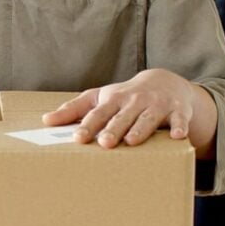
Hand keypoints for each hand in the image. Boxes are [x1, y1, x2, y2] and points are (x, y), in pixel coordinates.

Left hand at [42, 69, 216, 157]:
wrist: (165, 82)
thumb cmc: (126, 96)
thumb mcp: (100, 98)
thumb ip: (74, 109)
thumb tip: (45, 121)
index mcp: (114, 100)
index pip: (98, 113)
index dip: (87, 125)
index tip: (77, 138)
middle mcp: (134, 101)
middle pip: (122, 117)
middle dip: (114, 129)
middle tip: (105, 143)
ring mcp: (157, 105)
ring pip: (148, 119)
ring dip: (140, 129)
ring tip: (132, 141)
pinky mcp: (178, 110)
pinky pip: (179, 119)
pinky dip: (179, 126)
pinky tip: (177, 137)